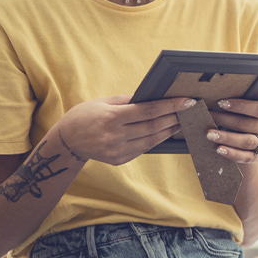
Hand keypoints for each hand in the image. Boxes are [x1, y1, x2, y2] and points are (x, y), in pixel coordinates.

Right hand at [54, 94, 192, 165]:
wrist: (67, 140)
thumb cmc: (86, 115)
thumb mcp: (104, 102)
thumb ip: (129, 101)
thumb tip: (154, 97)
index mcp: (111, 118)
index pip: (148, 111)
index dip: (170, 106)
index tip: (187, 101)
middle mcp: (114, 136)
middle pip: (153, 127)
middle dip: (174, 118)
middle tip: (190, 111)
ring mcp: (117, 151)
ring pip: (151, 140)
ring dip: (169, 130)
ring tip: (181, 121)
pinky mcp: (119, 160)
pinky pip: (143, 149)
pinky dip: (156, 140)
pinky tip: (165, 132)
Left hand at [206, 98, 257, 164]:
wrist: (256, 138)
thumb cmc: (247, 118)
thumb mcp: (247, 110)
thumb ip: (234, 104)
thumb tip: (201, 98)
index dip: (240, 106)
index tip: (221, 103)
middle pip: (248, 125)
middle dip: (225, 120)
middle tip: (208, 117)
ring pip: (246, 141)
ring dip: (226, 137)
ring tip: (210, 134)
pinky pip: (245, 157)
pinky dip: (232, 153)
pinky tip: (219, 149)